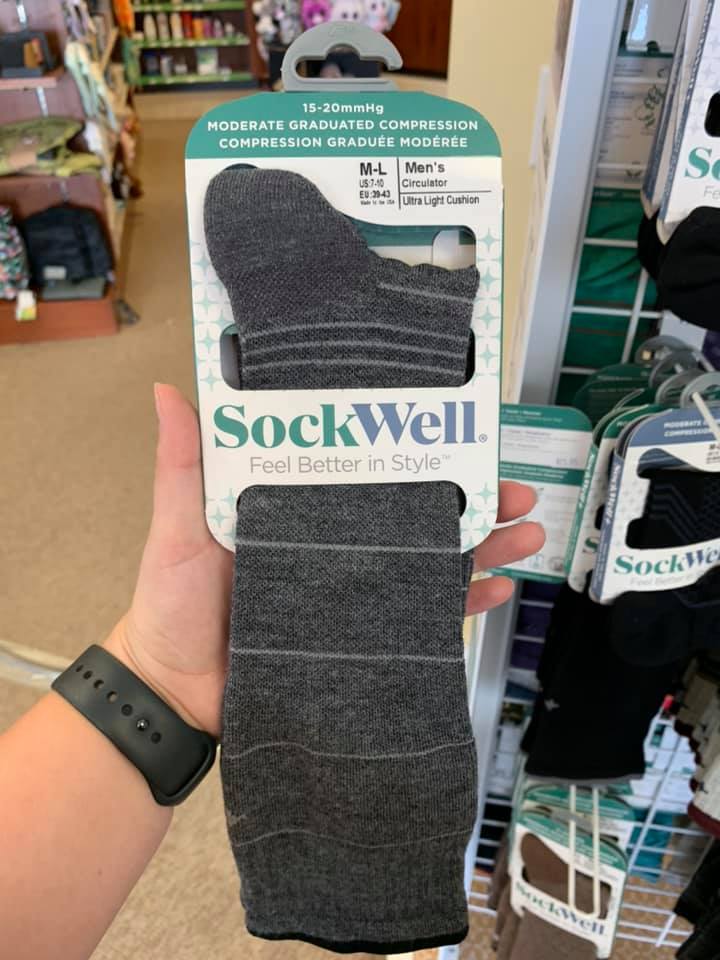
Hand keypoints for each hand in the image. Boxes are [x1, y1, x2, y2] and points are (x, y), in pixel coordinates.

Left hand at [106, 386, 543, 737]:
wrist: (177, 695)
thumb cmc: (172, 605)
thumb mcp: (178, 529)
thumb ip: (183, 467)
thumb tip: (169, 390)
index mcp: (302, 505)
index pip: (370, 466)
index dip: (416, 448)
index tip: (457, 429)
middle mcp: (337, 541)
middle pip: (415, 509)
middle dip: (472, 496)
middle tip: (515, 487)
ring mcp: (355, 589)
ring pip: (431, 559)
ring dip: (484, 545)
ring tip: (526, 533)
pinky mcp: (364, 635)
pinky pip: (423, 617)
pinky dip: (463, 605)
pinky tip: (497, 592)